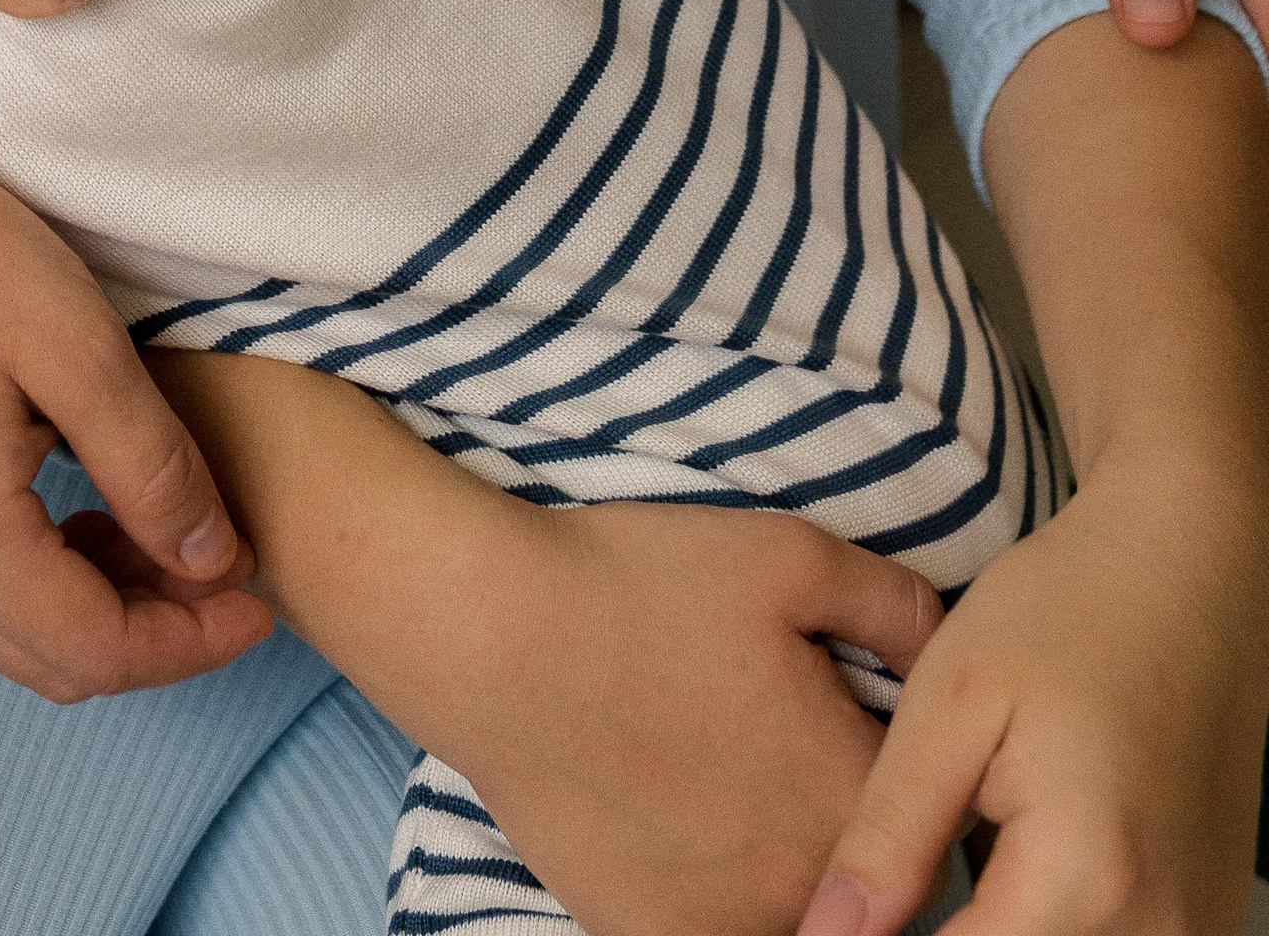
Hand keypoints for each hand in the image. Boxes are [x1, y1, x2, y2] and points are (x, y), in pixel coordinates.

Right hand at [0, 141, 272, 701]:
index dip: (193, 642)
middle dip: (154, 636)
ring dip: (98, 609)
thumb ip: (154, 470)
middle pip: (52, 662)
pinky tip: (85, 511)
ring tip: (167, 536)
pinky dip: (42, 578)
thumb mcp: (83, 349)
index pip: (97, 651)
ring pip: (8, 633)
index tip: (260, 601)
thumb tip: (214, 563)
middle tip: (225, 571)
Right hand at [383, 501, 942, 935]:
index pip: (937, 813)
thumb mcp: (787, 555)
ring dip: (796, 876)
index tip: (857, 730)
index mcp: (856, 788)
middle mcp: (810, 879)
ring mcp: (728, 921)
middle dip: (853, 824)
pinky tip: (685, 834)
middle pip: (875, 877)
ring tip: (730, 793)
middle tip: (787, 755)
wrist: (497, 634)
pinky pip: (724, 934)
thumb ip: (898, 606)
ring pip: (804, 917)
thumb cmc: (641, 586)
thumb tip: (956, 648)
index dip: (910, 771)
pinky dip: (723, 900)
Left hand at [802, 447, 1268, 935]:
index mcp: (1087, 879)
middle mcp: (1159, 930)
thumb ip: (889, 833)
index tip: (850, 905)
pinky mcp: (1206, 918)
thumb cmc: (1061, 615)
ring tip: (975, 843)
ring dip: (1005, 924)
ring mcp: (1196, 929)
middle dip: (954, 927)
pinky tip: (1026, 856)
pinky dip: (1055, 918)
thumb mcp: (951, 704)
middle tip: (924, 852)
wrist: (1185, 572)